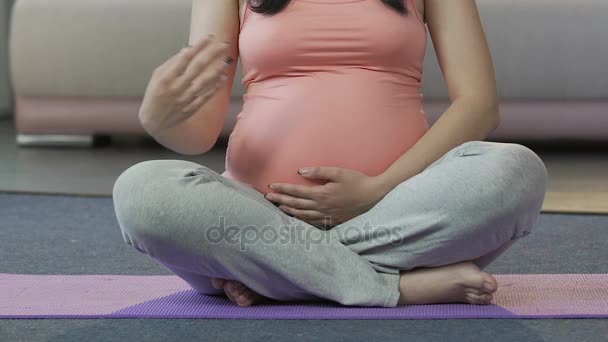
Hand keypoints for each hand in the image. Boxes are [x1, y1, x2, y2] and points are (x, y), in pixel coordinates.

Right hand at [138, 34, 233, 134]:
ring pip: (204, 83)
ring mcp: (184, 99)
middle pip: (197, 68)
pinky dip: (214, 87)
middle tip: (223, 45)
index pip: (184, 58)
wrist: (154, 122)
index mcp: (166, 78)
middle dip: (211, 55)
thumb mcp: (157, 77)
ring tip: (226, 61)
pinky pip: (205, 96)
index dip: (198, 47)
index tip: (209, 37)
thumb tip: (187, 49)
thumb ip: (171, 63)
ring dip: (216, 71)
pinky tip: (223, 78)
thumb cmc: (155, 94)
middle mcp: (176, 88)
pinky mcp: (191, 108)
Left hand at [266, 167, 387, 226]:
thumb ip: (319, 172)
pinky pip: (312, 222)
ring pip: (302, 215)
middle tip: (267, 198)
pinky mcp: (332, 220)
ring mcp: (327, 216)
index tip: (270, 187)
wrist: (374, 196)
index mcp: (321, 194)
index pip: (296, 192)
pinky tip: (296, 218)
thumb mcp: (339, 172)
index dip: (282, 189)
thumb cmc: (357, 181)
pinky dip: (301, 220)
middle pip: (295, 205)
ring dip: (288, 211)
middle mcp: (321, 207)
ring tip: (278, 208)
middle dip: (280, 201)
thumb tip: (301, 171)